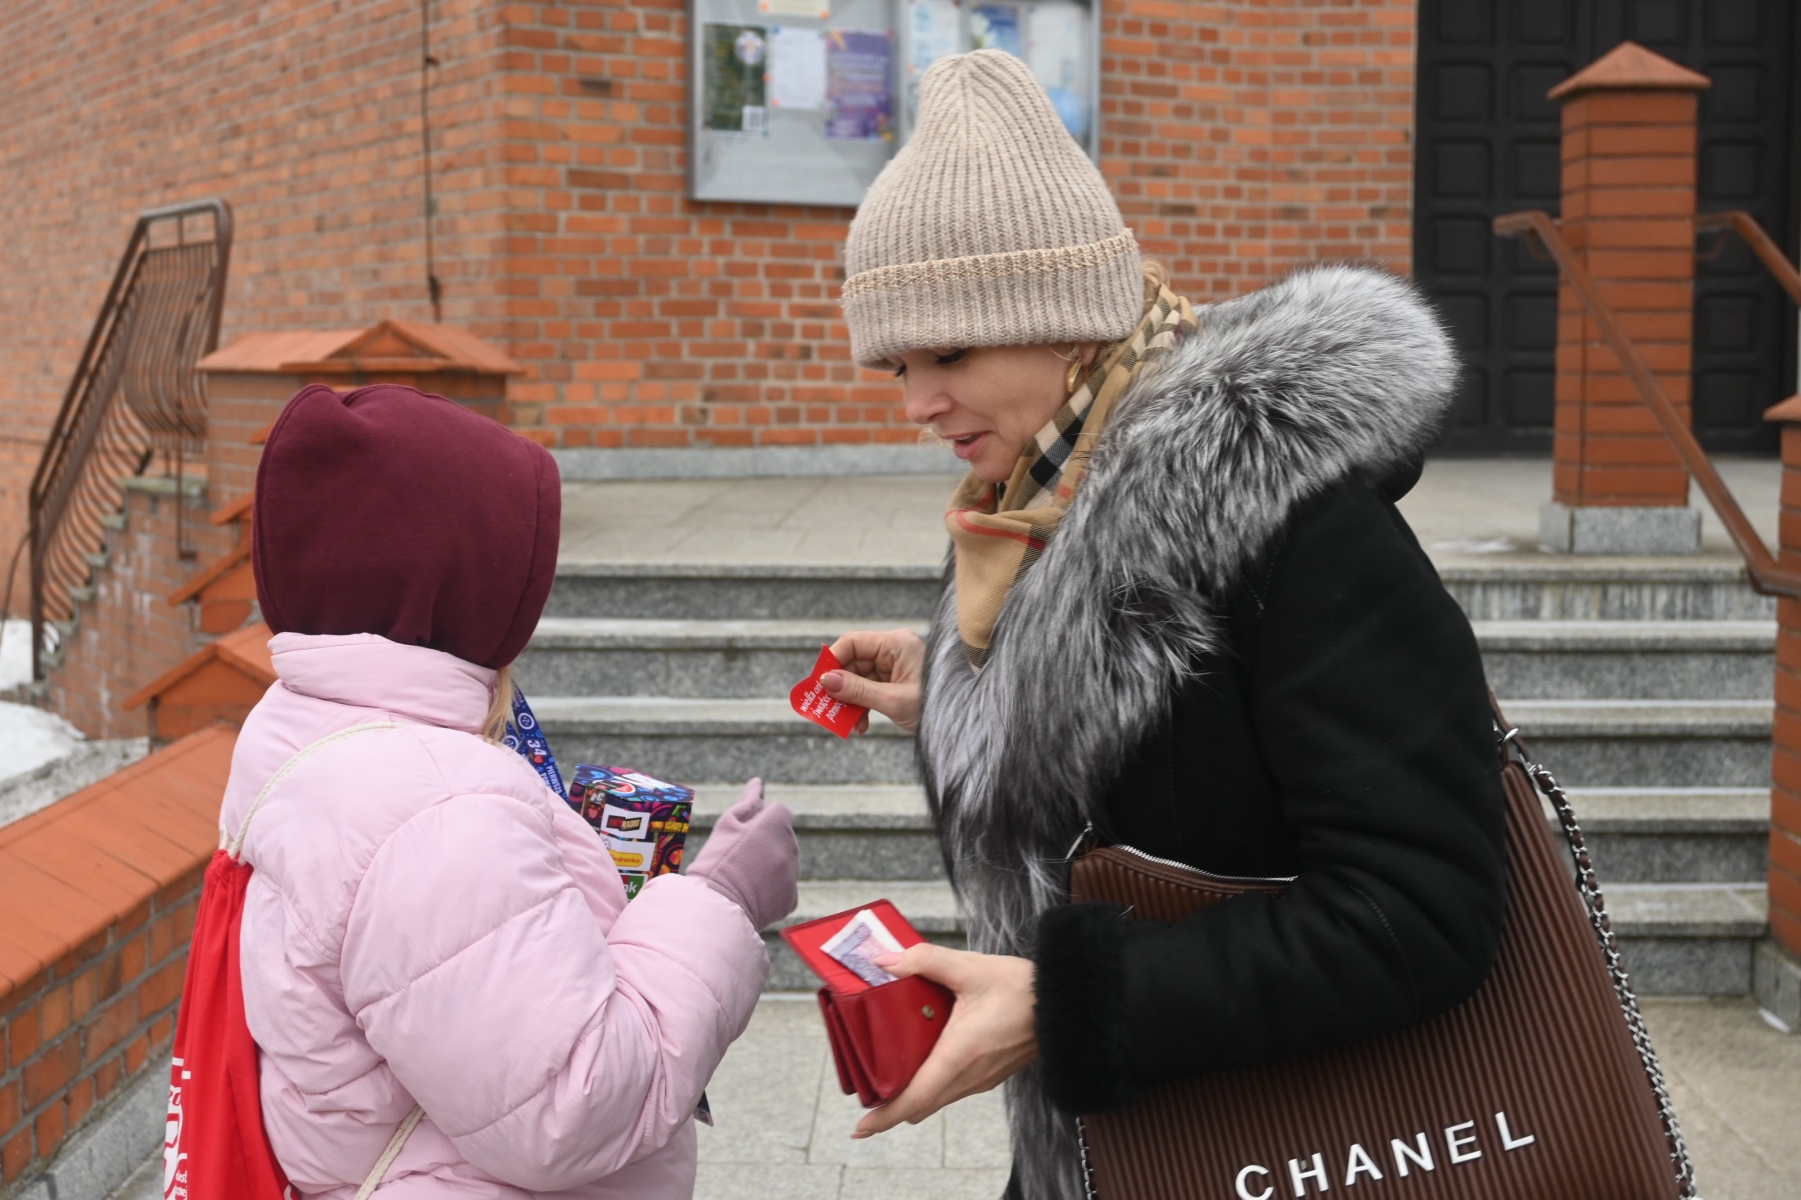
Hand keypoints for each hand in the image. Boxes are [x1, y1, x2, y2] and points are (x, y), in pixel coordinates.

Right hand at [687, 779, 798, 929]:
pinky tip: (751, 894)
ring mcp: (793, 873)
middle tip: (739, 859)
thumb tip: (757, 784)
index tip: (744, 835)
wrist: (716, 907)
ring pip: (784, 864)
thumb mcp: (727, 825)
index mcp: (777, 823)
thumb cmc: (717, 860)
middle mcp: (790, 846)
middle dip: (767, 843)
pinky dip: (772, 891)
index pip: (779, 811)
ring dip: (770, 866)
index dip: (761, 821)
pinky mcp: (791, 898)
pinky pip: (784, 889)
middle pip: (783, 838)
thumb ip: (748, 803)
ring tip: (743, 878)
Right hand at [824, 629, 925, 734]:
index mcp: (897, 644)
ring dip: (850, 703)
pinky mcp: (894, 682)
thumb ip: (858, 690)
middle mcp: (894, 650)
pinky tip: (861, 726)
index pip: (853, 642)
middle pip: (852, 662)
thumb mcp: (893, 700)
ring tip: (850, 725)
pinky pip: (868, 690)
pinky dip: (861, 707)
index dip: (833, 661)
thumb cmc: (935, 706)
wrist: (961, 723)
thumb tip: (825, 681)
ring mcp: (894, 666)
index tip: (820, 684)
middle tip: (829, 710)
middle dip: (841, 689)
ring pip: (858, 679)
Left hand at [851, 943, 1036, 1136]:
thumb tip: (884, 963)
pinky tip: (922, 1061)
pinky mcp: (989, 1075)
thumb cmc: (1022, 987)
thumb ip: (924, 961)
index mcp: (960, 1053)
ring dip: (912, 1096)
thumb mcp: (971, 967)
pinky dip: (931, 1086)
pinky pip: (953, 1090)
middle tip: (866, 1096)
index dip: (885, 1116)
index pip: (916, 1098)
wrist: (1065, 1002)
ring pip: (937, 1099)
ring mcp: (982, 1079)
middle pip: (921, 1105)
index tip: (861, 1127)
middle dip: (891, 1107)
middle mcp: (970, 1075)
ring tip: (887, 1078)